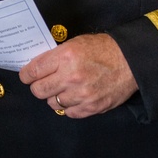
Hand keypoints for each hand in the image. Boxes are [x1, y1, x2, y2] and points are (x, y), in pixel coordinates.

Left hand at [18, 33, 137, 117]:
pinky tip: (74, 97)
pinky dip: (69, 106)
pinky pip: (69, 113)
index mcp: (65, 56)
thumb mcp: (75, 43)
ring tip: (63, 89)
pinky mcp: (92, 107)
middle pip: (39, 90)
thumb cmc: (103, 49)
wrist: (130, 61)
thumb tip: (38, 68)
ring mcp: (81, 94)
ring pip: (52, 103)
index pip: (33, 71)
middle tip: (43, 83)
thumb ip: (56, 56)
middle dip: (38, 86)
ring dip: (54, 97)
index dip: (26, 75)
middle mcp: (71, 77)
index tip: (26, 76)